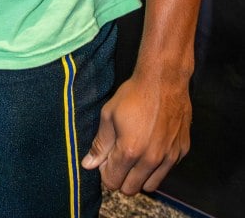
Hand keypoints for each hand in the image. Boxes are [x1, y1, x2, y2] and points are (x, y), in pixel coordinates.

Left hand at [81, 72, 190, 193]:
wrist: (164, 81)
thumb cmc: (133, 95)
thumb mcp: (108, 115)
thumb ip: (100, 144)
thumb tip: (88, 165)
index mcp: (130, 151)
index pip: (113, 182)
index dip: (105, 173)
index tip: (106, 159)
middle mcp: (151, 160)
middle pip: (131, 189)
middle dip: (121, 178)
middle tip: (118, 158)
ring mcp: (169, 158)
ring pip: (150, 185)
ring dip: (139, 176)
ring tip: (134, 155)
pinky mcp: (182, 152)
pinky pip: (166, 171)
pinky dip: (157, 166)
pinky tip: (151, 145)